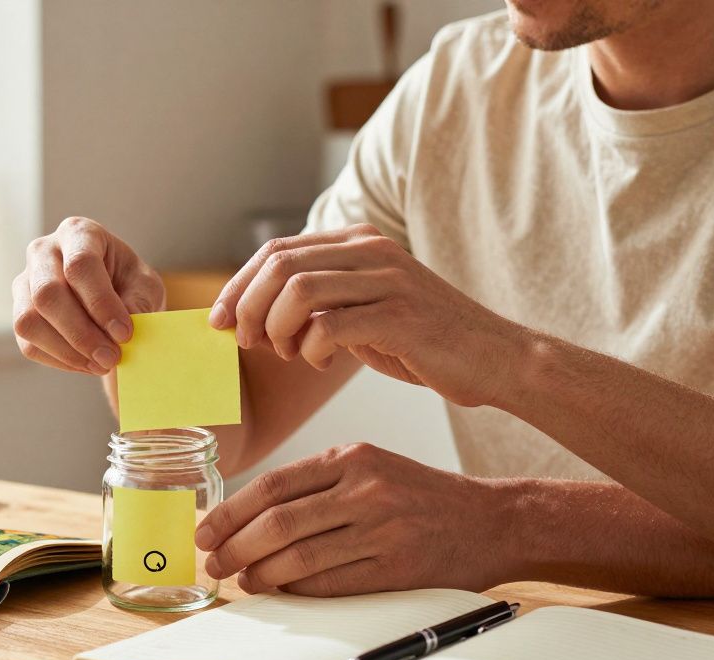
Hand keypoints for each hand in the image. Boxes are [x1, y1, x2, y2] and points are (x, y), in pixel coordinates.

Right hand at [14, 217, 164, 374]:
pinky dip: (60, 360)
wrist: (113, 297)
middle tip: (111, 358)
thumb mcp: (145, 287)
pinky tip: (87, 363)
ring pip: (29, 321)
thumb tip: (120, 332)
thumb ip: (138, 304)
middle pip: (47, 293)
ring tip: (101, 364)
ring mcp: (25, 283)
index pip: (80, 265)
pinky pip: (29, 344)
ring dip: (68, 351)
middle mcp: (43, 251)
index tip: (125, 333)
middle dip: (81, 333)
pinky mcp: (19, 314)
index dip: (101, 303)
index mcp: (78, 233)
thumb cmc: (129, 284)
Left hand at [195, 443, 511, 596]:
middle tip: (215, 563)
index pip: (273, 485)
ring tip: (244, 580)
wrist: (492, 519)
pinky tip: (281, 591)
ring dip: (262, 574)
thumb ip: (318, 484)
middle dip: (236, 546)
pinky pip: (331, 584)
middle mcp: (365, 489)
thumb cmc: (420, 495)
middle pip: (278, 521)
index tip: (206, 531)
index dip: (231, 511)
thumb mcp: (371, 467)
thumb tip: (250, 516)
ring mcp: (383, 529)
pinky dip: (298, 590)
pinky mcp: (398, 568)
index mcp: (352, 458)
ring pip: (300, 556)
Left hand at [209, 223, 527, 407]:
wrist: (497, 359)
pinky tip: (320, 363)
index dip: (237, 286)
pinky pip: (330, 326)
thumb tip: (252, 313)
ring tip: (286, 353)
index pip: (275, 250)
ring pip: (297, 291)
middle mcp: (371, 250)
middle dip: (247, 308)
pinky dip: (311, 349)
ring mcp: (387, 280)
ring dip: (276, 328)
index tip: (217, 322)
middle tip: (245, 343)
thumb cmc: (423, 342)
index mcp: (357, 242)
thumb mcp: (365, 308)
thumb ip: (320, 299)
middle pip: (278, 265)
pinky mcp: (400, 316)